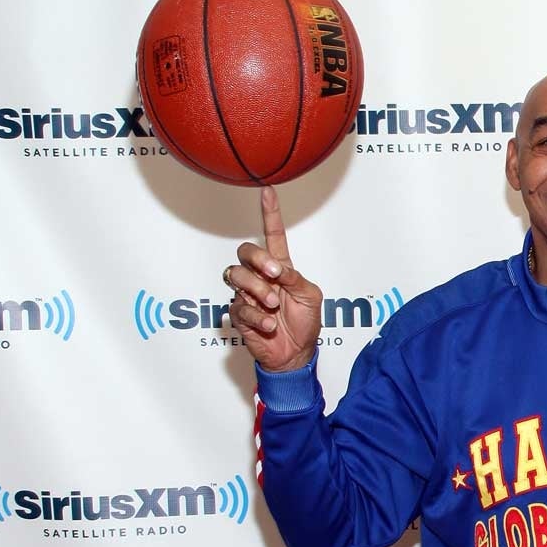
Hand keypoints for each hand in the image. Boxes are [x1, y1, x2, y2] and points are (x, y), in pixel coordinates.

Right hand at [224, 186, 322, 371]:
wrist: (296, 354)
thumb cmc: (306, 323)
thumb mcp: (310, 296)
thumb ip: (295, 278)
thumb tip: (278, 268)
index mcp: (281, 268)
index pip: (273, 236)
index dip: (270, 214)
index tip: (268, 192)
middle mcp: (261, 277)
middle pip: (245, 252)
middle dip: (258, 260)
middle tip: (275, 276)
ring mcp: (248, 295)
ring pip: (235, 275)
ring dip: (256, 289)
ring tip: (272, 305)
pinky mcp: (239, 314)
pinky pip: (238, 306)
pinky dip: (256, 316)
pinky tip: (269, 325)